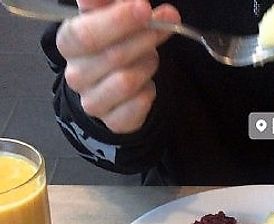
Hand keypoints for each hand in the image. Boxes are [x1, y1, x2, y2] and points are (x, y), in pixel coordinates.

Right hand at [56, 0, 179, 133]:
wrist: (112, 84)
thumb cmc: (112, 42)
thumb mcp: (108, 14)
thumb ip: (110, 2)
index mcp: (69, 42)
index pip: (87, 33)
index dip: (118, 20)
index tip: (144, 8)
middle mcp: (75, 75)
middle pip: (113, 56)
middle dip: (144, 37)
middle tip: (165, 23)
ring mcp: (92, 102)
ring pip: (127, 81)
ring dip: (147, 64)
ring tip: (150, 56)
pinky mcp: (113, 122)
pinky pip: (139, 105)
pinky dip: (150, 91)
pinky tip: (146, 83)